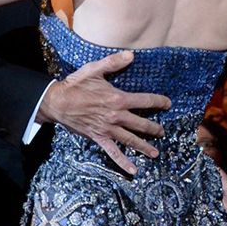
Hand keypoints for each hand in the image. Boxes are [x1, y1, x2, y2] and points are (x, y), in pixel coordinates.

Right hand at [40, 53, 168, 175]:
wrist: (58, 102)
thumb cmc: (76, 85)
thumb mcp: (94, 69)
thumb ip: (114, 62)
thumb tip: (132, 55)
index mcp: (118, 99)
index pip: (145, 100)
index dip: (159, 102)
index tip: (168, 103)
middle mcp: (117, 116)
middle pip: (142, 124)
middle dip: (154, 128)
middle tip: (162, 131)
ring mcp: (109, 129)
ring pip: (131, 140)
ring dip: (144, 146)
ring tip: (155, 153)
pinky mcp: (99, 138)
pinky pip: (114, 152)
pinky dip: (123, 162)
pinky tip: (133, 170)